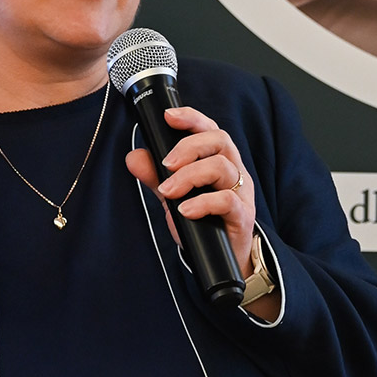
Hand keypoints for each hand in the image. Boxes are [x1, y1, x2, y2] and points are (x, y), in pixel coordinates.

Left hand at [125, 107, 257, 281]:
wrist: (224, 260)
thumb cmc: (203, 222)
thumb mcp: (175, 196)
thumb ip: (156, 177)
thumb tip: (134, 157)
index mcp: (220, 160)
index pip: (211, 129)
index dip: (192, 118)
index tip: (168, 116)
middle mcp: (234, 171)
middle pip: (220, 140)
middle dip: (188, 146)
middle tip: (165, 165)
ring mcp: (241, 192)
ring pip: (222, 166)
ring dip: (189, 176)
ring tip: (168, 192)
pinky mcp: (242, 216)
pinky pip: (226, 200)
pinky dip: (202, 202)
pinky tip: (185, 211)